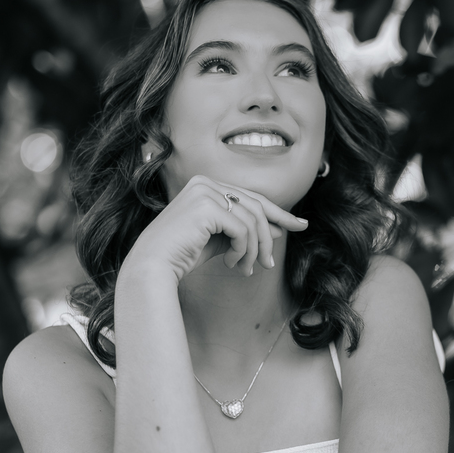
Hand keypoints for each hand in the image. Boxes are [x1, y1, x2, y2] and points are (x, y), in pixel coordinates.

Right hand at [124, 175, 308, 281]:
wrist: (153, 267)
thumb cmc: (182, 254)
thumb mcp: (221, 240)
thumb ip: (246, 230)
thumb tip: (278, 228)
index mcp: (207, 185)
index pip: (251, 197)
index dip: (278, 213)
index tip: (300, 225)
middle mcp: (206, 182)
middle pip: (256, 207)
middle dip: (268, 238)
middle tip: (268, 264)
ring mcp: (204, 191)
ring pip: (252, 219)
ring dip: (255, 250)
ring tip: (246, 269)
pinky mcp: (205, 205)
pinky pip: (242, 229)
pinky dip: (243, 250)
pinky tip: (232, 264)